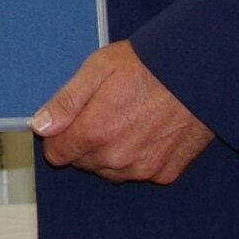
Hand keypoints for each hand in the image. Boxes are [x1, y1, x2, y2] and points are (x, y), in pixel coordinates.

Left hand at [31, 40, 212, 183]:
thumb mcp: (97, 69)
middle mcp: (118, 157)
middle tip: (102, 114)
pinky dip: (137, 159)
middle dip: (84, 143)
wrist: (198, 74)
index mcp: (95, 131)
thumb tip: (40, 126)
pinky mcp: (166, 172)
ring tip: (125, 122)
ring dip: (109, 154)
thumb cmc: (148, 66)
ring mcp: (144, 168)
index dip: (59, 137)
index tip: (68, 123)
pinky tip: (146, 133)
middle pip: (83, 163)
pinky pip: (139, 173)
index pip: (58, 154)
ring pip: (110, 172)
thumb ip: (66, 102)